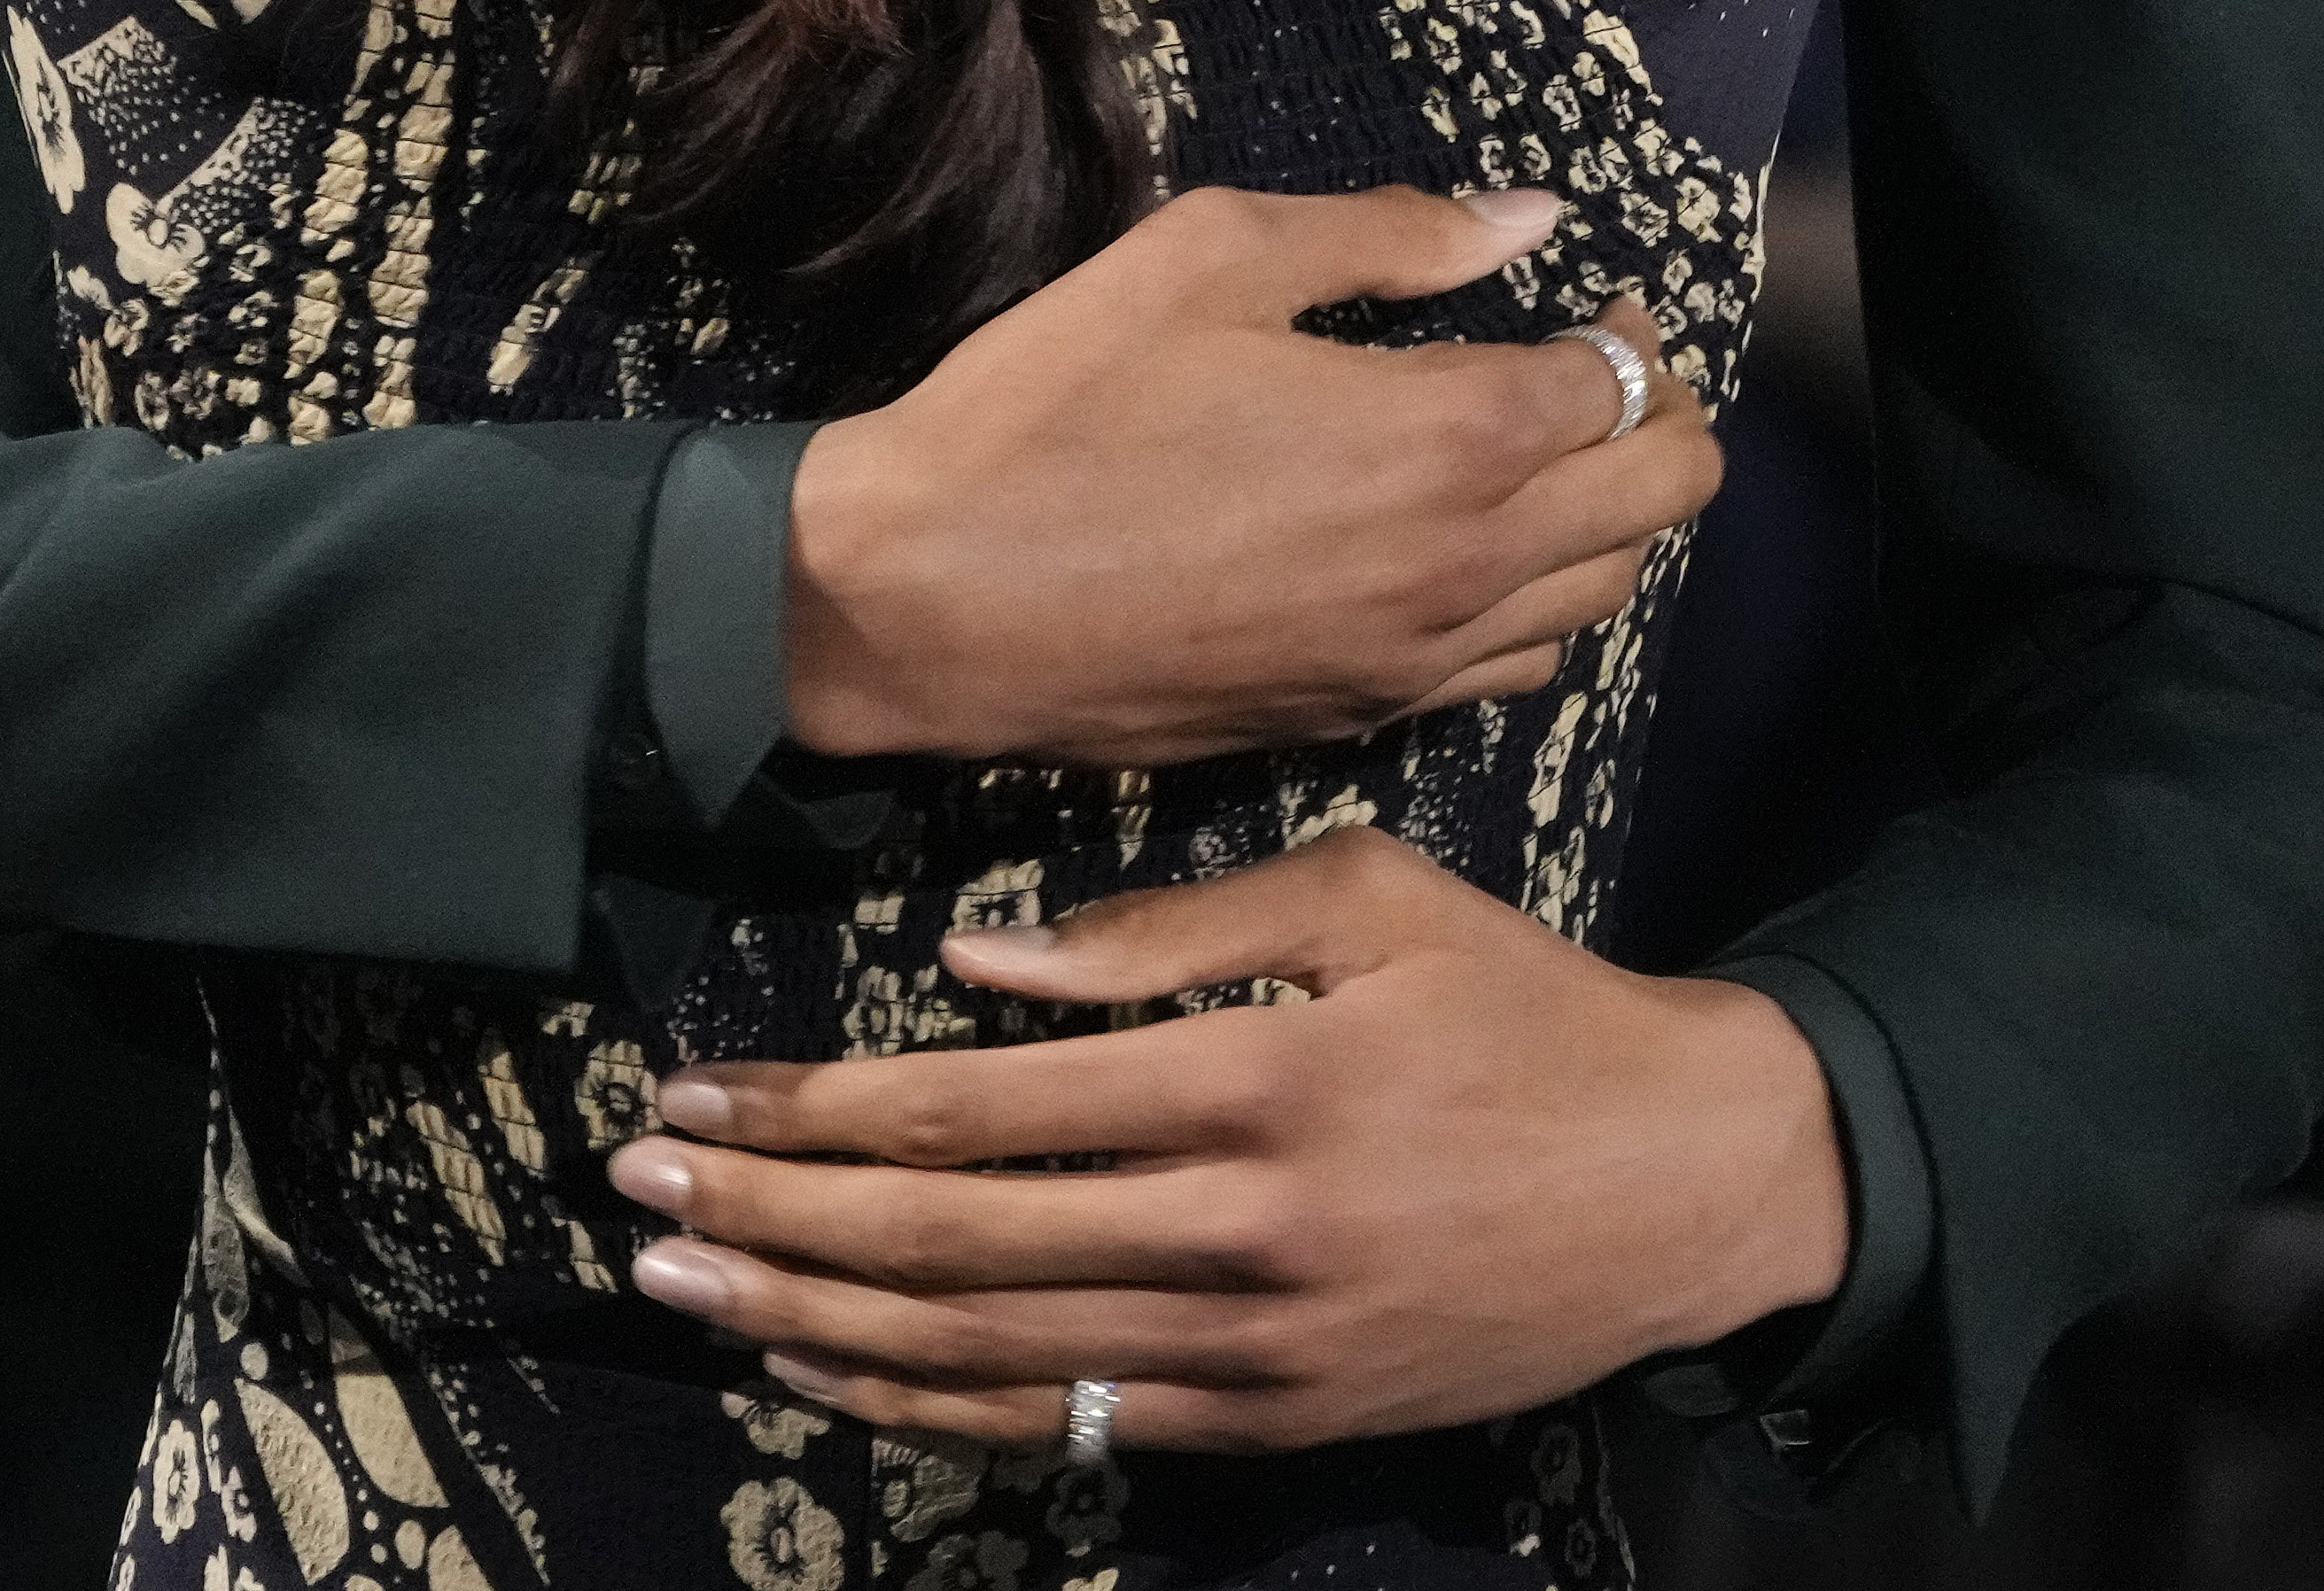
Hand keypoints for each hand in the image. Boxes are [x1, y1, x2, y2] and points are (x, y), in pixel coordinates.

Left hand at [608, 831, 1847, 1451]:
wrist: (1685, 1184)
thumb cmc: (1526, 1007)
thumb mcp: (1377, 896)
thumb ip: (1170, 926)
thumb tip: (970, 966)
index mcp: (1262, 1077)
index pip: (980, 1108)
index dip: (817, 1107)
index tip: (701, 1092)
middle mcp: (1244, 1229)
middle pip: (949, 1239)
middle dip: (771, 1217)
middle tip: (638, 1192)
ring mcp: (1257, 1349)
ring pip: (986, 1353)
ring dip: (813, 1324)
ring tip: (688, 1291)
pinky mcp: (1273, 1424)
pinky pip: (1070, 1427)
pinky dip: (931, 1409)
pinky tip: (833, 1376)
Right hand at [786, 187, 1716, 768]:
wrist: (928, 600)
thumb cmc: (1058, 407)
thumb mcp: (1212, 258)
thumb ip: (1394, 235)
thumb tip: (1531, 215)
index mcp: (1450, 437)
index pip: (1625, 387)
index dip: (1628, 330)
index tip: (1593, 297)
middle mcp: (1464, 564)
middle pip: (1660, 501)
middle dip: (1659, 420)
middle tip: (1596, 368)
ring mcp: (1415, 660)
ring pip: (1600, 600)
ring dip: (1605, 519)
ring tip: (1542, 456)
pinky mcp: (1358, 717)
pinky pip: (1510, 670)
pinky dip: (1530, 605)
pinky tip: (1467, 550)